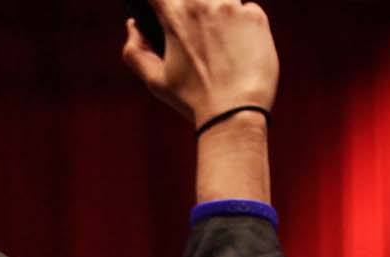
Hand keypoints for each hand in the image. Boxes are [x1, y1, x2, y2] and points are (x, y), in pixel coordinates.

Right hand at [121, 0, 278, 127]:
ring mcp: (233, 7)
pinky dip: (241, 24)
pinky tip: (238, 50)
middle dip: (191, 11)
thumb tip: (133, 26)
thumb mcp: (155, 80)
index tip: (162, 11)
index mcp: (175, 16)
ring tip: (217, 42)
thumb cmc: (192, 99)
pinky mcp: (257, 17)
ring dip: (218, 12)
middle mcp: (203, 4)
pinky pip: (246, 9)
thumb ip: (134, 51)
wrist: (236, 113)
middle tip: (194, 37)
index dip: (159, 3)